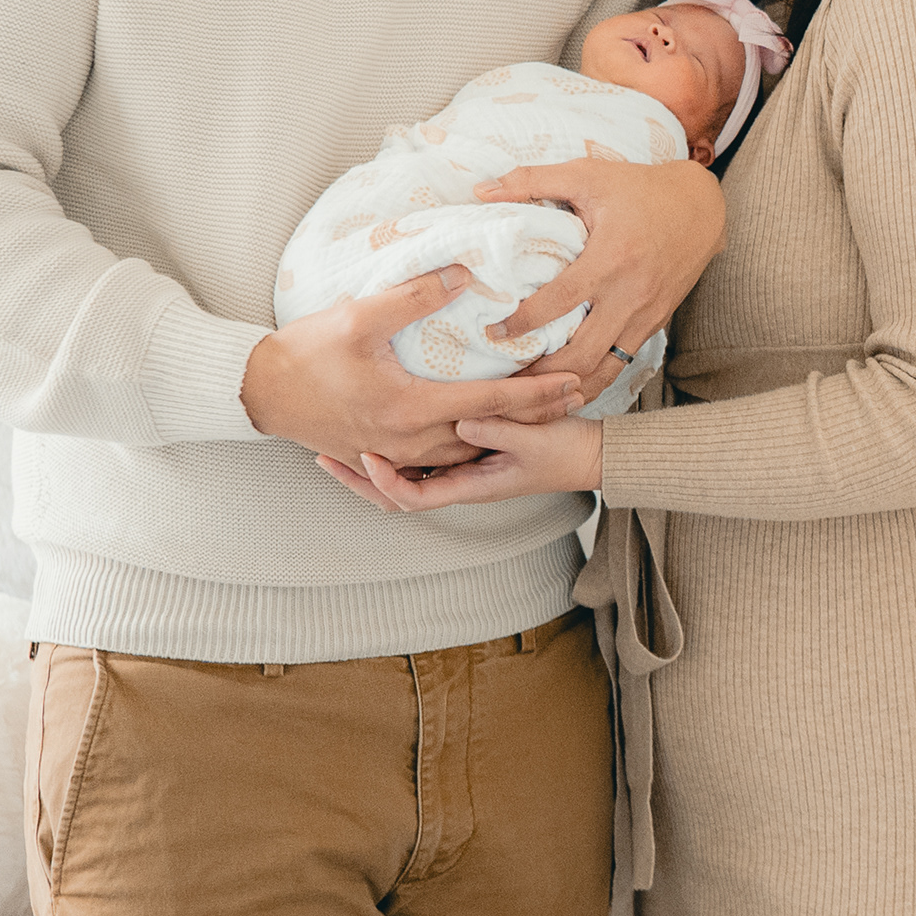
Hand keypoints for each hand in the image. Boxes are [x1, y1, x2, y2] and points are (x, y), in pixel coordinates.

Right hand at [246, 269, 586, 474]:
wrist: (261, 394)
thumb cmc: (306, 354)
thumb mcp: (359, 316)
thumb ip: (416, 296)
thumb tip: (466, 274)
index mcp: (410, 409)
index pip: (492, 403)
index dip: (537, 393)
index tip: (574, 380)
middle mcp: (410, 441)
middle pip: (489, 434)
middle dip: (536, 416)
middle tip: (577, 397)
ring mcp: (397, 454)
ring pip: (468, 453)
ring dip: (507, 432)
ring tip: (543, 412)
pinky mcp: (385, 455)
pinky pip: (440, 462)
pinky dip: (472, 448)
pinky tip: (489, 434)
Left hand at [320, 413, 604, 514]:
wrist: (592, 455)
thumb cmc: (566, 450)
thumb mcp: (531, 438)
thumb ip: (493, 429)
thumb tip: (456, 419)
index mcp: (471, 486)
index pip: (413, 496)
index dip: (384, 481)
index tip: (365, 456)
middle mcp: (460, 483)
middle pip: (395, 494)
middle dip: (358, 480)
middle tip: (323, 457)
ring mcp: (462, 470)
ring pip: (404, 478)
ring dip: (370, 467)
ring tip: (338, 444)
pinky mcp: (468, 455)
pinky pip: (421, 460)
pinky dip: (395, 452)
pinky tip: (380, 432)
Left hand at [483, 155, 722, 399]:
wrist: (702, 208)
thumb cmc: (641, 188)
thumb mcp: (588, 174)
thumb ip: (532, 180)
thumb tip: (481, 191)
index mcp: (611, 258)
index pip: (560, 302)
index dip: (523, 322)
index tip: (494, 332)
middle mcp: (630, 295)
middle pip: (581, 355)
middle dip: (541, 375)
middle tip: (506, 381)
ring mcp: (646, 315)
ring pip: (604, 371)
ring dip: (566, 387)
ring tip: (531, 395)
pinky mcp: (655, 324)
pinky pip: (620, 363)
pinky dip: (592, 378)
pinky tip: (565, 384)